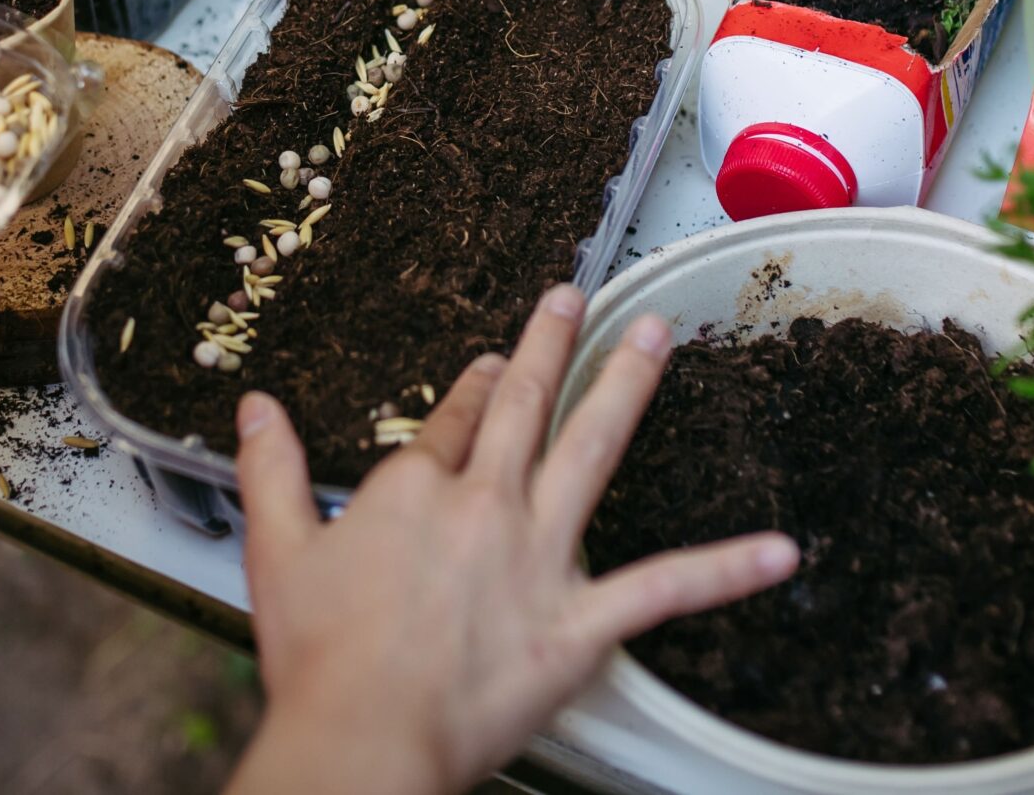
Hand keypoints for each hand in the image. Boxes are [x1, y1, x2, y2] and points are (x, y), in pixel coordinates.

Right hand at [222, 284, 797, 794]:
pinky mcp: (580, 622)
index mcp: (417, 489)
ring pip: (593, 452)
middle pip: (526, 406)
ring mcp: (539, 557)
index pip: (457, 417)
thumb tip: (255, 407)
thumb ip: (271, 471)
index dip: (482, 383)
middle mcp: (486, 505)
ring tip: (657, 338)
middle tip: (581, 295)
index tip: (502, 358)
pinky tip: (779, 551)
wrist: (362, 738)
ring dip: (628, 388)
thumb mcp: (277, 552)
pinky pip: (666, 589)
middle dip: (554, 343)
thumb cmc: (320, 659)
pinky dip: (726, 569)